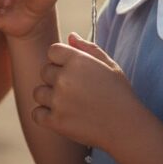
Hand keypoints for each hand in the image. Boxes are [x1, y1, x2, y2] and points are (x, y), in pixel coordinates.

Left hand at [32, 33, 135, 150]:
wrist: (126, 127)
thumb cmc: (119, 94)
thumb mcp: (109, 64)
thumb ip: (88, 47)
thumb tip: (70, 35)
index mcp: (76, 60)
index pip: (52, 51)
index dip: (60, 60)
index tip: (71, 71)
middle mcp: (64, 78)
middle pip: (44, 71)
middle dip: (55, 78)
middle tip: (73, 89)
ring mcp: (58, 100)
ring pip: (38, 92)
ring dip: (48, 97)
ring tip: (67, 103)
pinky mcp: (56, 122)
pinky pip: (36, 114)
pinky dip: (44, 116)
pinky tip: (60, 116)